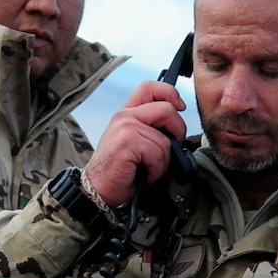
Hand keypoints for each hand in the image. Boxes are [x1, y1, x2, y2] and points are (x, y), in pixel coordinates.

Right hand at [82, 81, 186, 208]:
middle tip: (169, 150)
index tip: (179, 108)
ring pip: (165, 139)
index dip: (171, 94)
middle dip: (177, 132)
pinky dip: (156, 170)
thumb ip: (151, 129)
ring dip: (163, 161)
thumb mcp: (135, 143)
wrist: (97, 189)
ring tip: (148, 168)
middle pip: (167, 110)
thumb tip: (176, 130)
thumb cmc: (118, 170)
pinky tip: (144, 174)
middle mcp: (125, 116)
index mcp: (127, 114)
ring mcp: (126, 127)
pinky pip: (158, 154)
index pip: (151, 88)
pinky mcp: (127, 142)